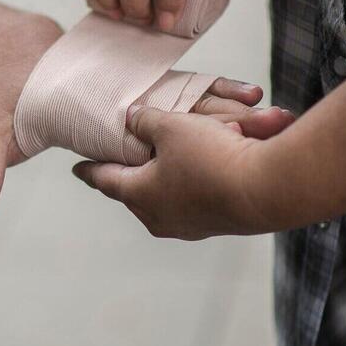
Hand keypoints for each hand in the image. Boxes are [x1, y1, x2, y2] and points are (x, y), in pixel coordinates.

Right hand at [0, 8, 291, 231]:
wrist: (2, 49)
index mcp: (98, 154)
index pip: (146, 163)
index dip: (183, 154)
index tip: (225, 150)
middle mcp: (122, 141)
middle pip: (181, 144)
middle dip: (226, 138)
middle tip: (273, 130)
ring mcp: (131, 115)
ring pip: (188, 119)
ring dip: (228, 116)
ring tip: (273, 112)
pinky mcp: (135, 86)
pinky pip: (179, 93)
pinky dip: (210, 92)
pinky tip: (244, 89)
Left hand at [71, 106, 273, 239]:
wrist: (268, 189)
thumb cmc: (212, 158)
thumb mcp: (171, 126)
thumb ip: (145, 121)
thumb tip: (132, 119)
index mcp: (139, 195)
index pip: (105, 179)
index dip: (90, 169)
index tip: (77, 168)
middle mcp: (159, 217)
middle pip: (134, 191)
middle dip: (128, 174)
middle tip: (119, 162)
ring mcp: (188, 226)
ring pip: (165, 197)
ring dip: (163, 177)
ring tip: (160, 162)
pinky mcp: (215, 224)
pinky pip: (193, 199)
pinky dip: (192, 181)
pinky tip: (199, 168)